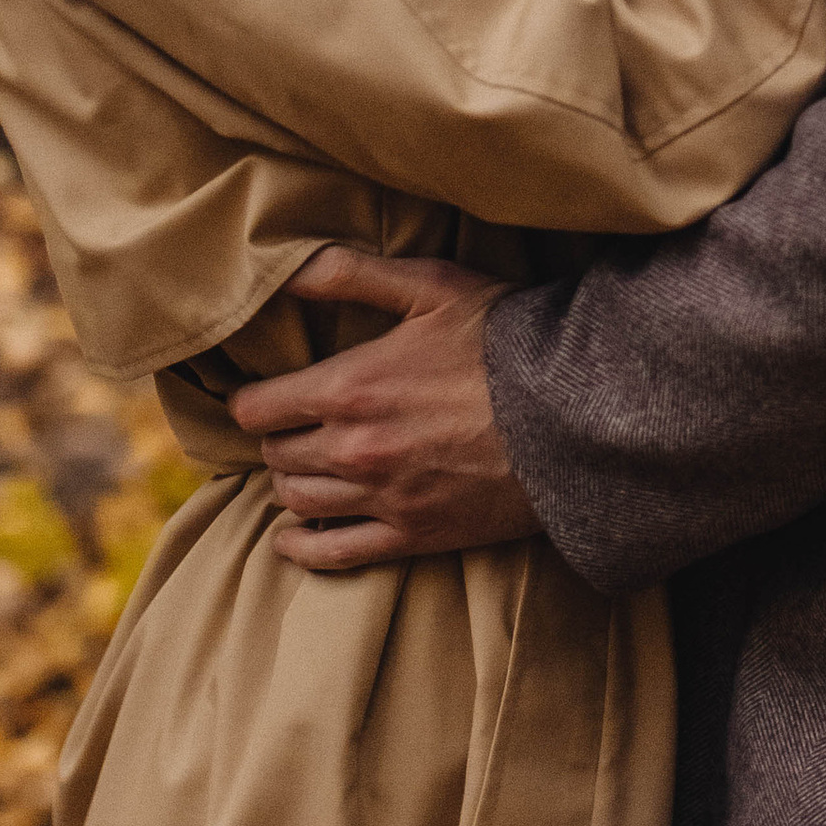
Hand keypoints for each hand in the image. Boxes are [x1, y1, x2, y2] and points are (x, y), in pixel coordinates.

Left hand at [226, 247, 532, 569]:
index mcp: (349, 388)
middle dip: (279, 438)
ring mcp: (383, 498)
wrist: (573, 414)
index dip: (253, 401)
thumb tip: (289, 271)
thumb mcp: (432, 287)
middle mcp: (354, 450)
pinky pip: (335, 554)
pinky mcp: (414, 535)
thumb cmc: (505, 342)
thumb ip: (352, 275)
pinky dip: (303, 548)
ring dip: (292, 483)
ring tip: (305, 467)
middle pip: (276, 456)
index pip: (258, 409)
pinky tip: (293, 538)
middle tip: (294, 425)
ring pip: (298, 501)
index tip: (260, 396)